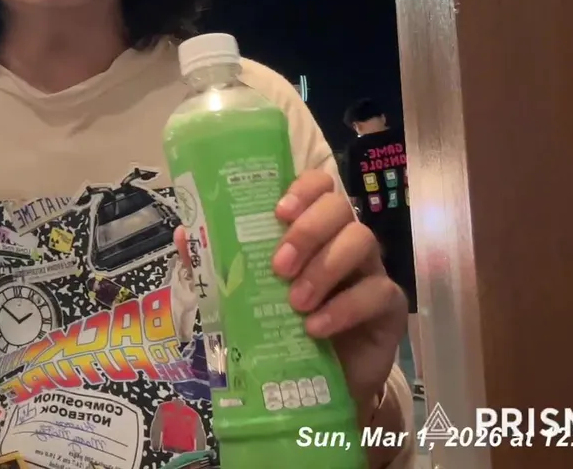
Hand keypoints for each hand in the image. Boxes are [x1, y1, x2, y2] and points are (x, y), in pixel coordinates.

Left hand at [174, 169, 405, 422]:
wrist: (314, 387)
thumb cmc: (278, 329)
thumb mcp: (241, 297)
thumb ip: (215, 265)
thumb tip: (184, 233)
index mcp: (310, 230)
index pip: (318, 186)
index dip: (302, 189)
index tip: (279, 211)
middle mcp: (342, 241)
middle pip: (340, 207)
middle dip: (308, 231)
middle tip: (279, 267)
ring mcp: (369, 270)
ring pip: (362, 241)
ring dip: (324, 268)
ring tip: (296, 302)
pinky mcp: (388, 305)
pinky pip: (377, 292)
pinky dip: (344, 307)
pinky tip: (316, 327)